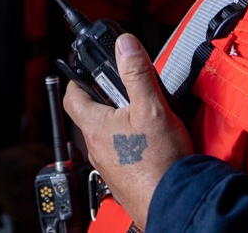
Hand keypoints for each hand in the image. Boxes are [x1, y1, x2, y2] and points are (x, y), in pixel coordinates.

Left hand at [63, 33, 191, 229]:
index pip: (72, 95)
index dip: (78, 78)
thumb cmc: (160, 162)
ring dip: (121, 120)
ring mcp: (109, 164)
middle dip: (108, 97)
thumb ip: (136, 73)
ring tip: (146, 114)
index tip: (86, 68)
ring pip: (108, 133)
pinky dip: (131, 141)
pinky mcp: (123, 177)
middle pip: (92, 113)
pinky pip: (121, 152)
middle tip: (128, 88)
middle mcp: (96, 146)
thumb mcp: (151, 107)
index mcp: (95, 125)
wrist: (175, 202)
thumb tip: (125, 45)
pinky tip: (152, 141)